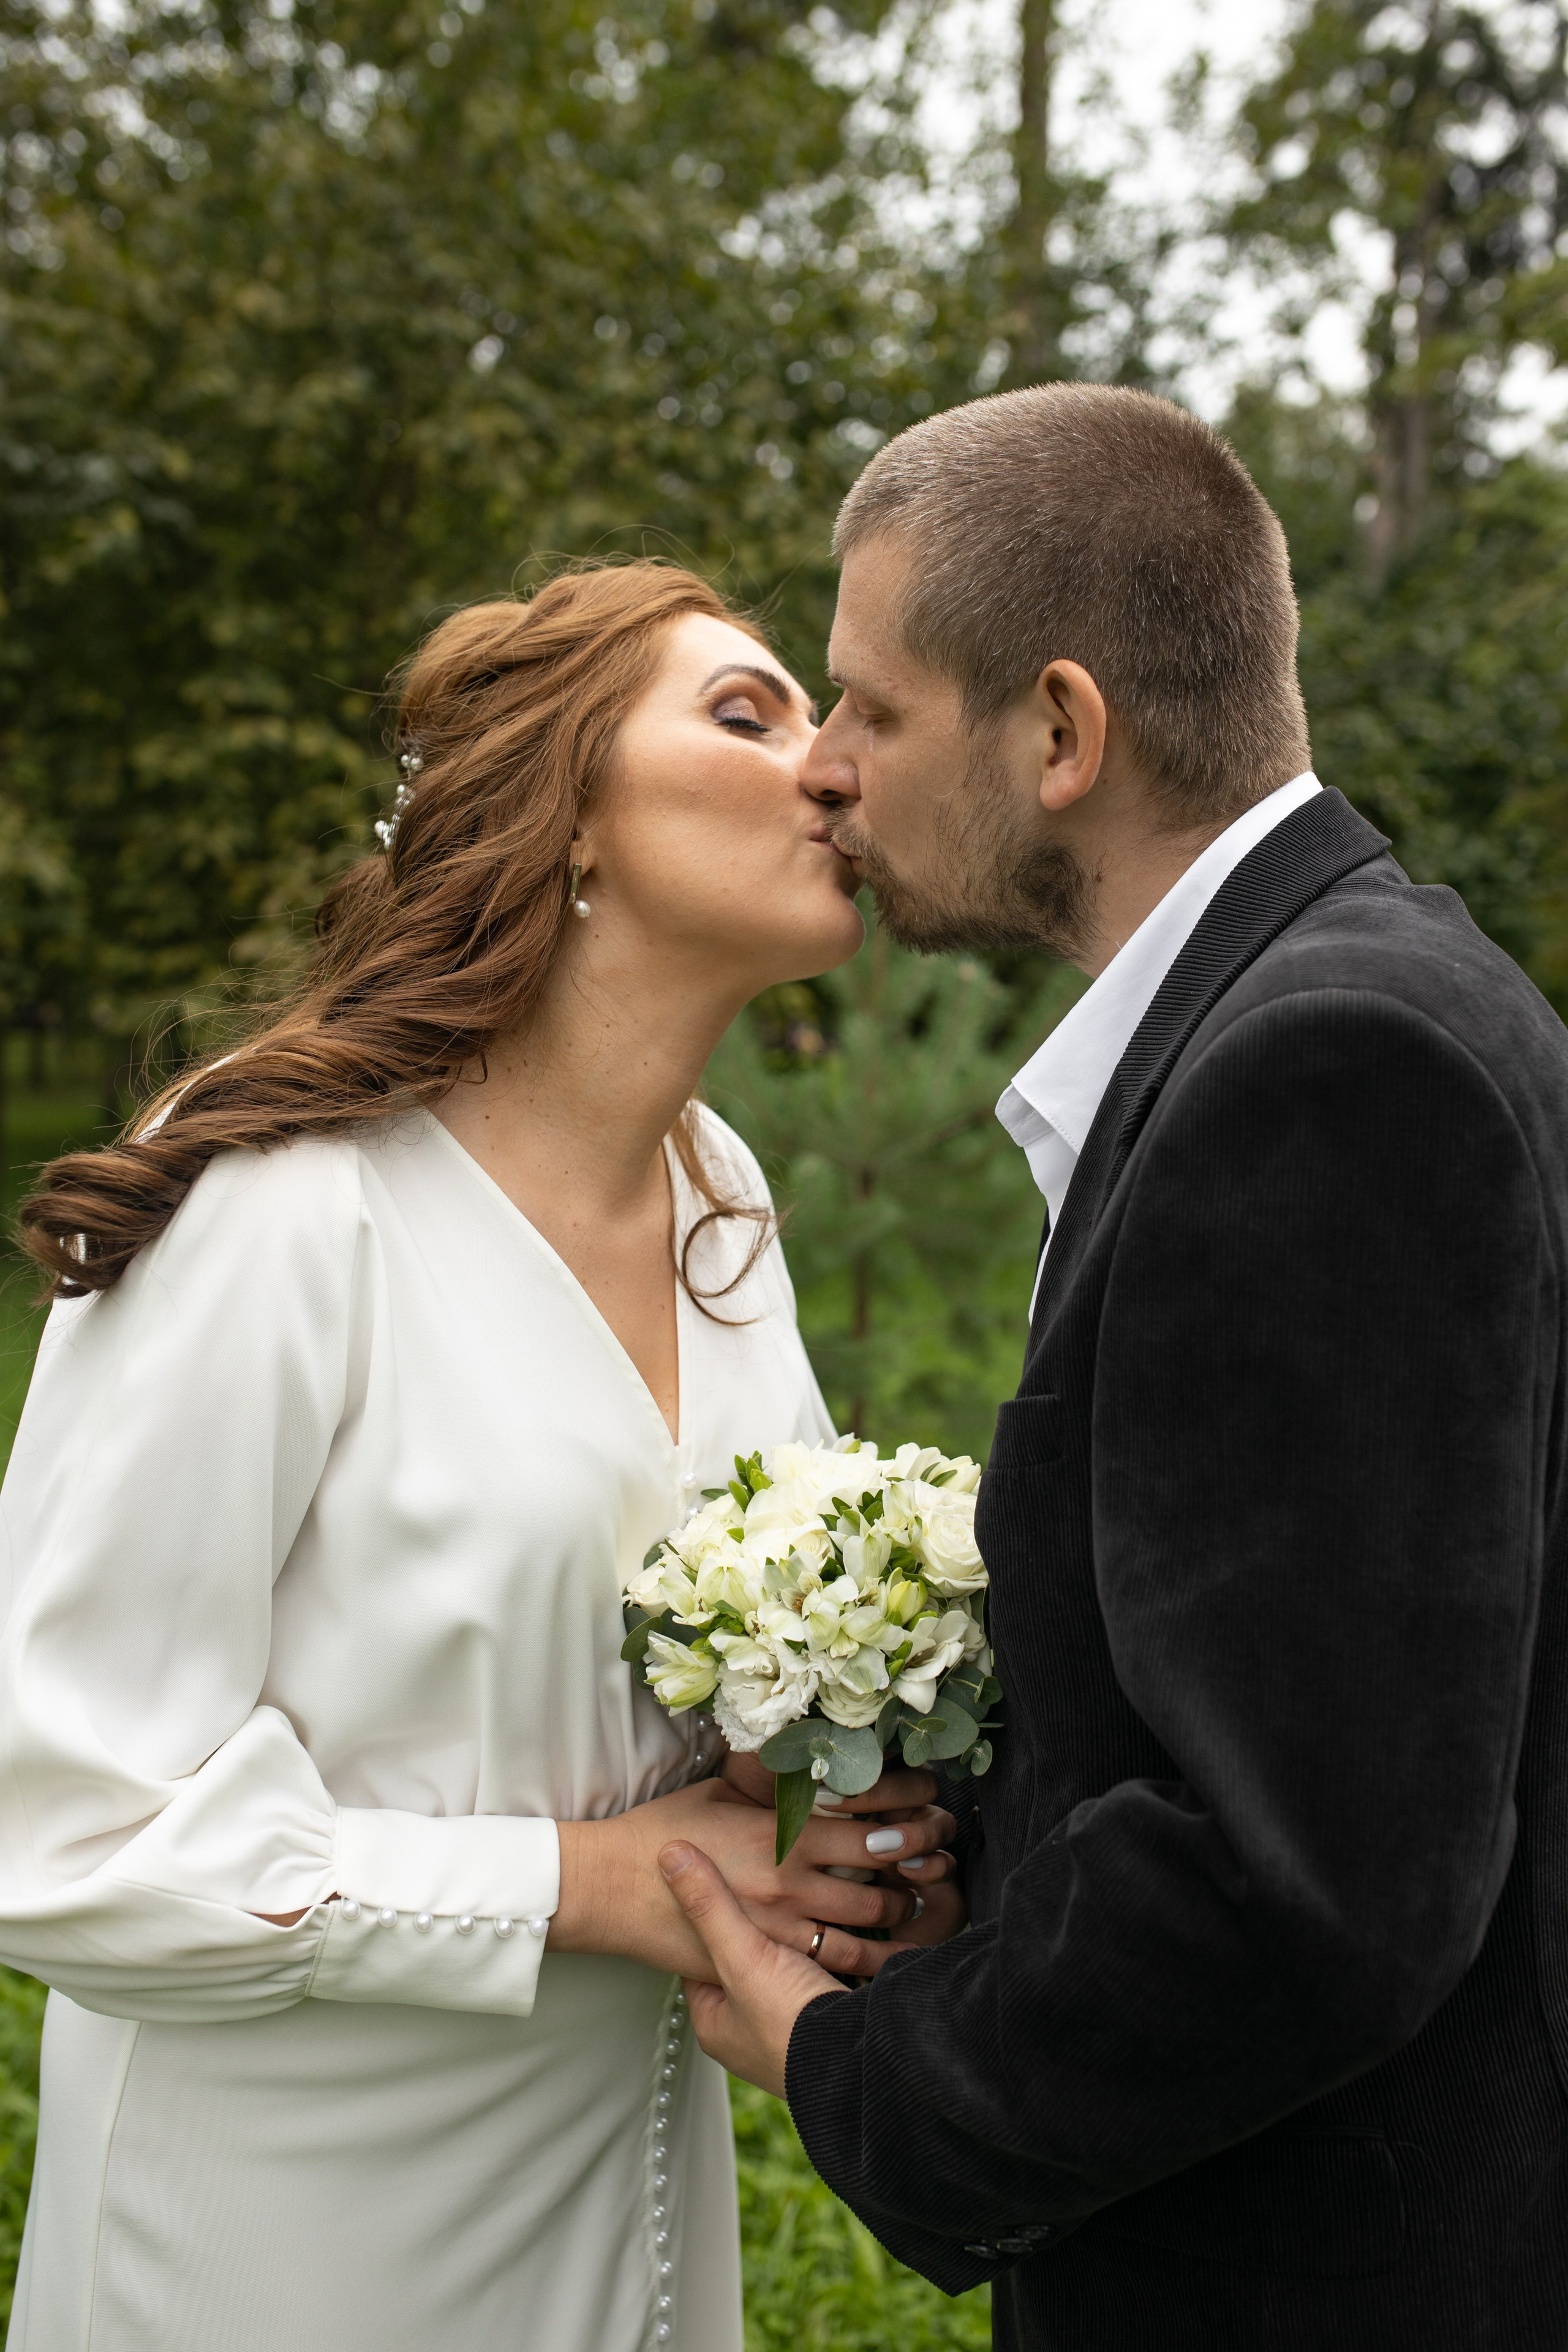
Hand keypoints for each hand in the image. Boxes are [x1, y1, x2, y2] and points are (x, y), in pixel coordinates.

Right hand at [554, 1774, 955, 1978]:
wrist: (613, 1887)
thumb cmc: (662, 1827)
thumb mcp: (720, 1787)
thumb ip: (769, 1775)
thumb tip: (806, 1746)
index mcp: (783, 1835)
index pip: (871, 1824)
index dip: (912, 1816)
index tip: (933, 1805)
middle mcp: (791, 1884)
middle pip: (881, 1881)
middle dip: (920, 1870)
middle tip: (942, 1856)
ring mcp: (781, 1929)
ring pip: (866, 1929)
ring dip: (902, 1917)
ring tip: (925, 1903)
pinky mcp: (764, 1960)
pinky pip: (832, 1965)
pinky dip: (870, 1960)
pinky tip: (890, 1952)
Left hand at [659, 1838, 844, 2097]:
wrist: (863, 2064)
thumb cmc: (790, 2025)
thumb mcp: (742, 1959)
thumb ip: (709, 1906)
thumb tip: (669, 1854)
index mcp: (717, 2025)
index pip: (697, 1961)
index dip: (702, 1918)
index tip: (705, 1880)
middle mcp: (749, 2031)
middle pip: (742, 1964)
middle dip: (752, 1925)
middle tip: (754, 1878)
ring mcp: (791, 2027)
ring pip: (784, 1967)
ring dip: (793, 1935)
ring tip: (799, 1891)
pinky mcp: (829, 2017)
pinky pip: (820, 1972)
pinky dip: (825, 1948)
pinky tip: (835, 1918)